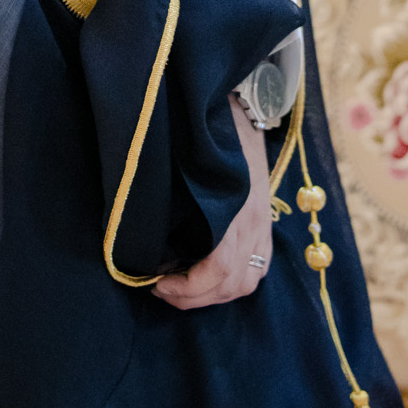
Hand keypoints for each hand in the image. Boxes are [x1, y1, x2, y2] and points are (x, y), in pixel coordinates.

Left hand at [154, 97, 273, 310]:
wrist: (247, 109)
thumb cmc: (212, 132)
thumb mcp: (191, 159)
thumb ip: (174, 193)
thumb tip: (142, 222)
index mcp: (237, 208)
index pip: (220, 267)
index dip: (188, 286)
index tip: (157, 282)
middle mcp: (255, 223)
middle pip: (232, 284)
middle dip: (194, 297)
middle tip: (160, 289)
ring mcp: (264, 227)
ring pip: (246, 282)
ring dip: (212, 296)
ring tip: (181, 289)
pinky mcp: (266, 228)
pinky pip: (255, 271)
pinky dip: (230, 285)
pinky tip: (206, 280)